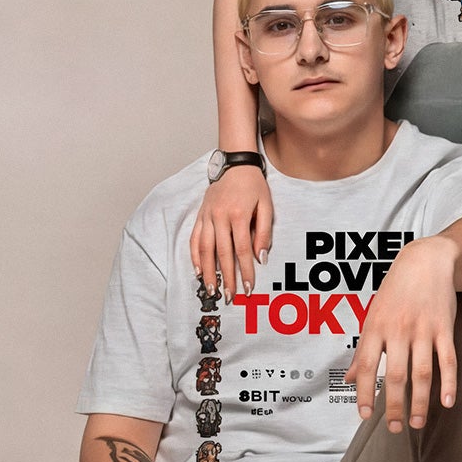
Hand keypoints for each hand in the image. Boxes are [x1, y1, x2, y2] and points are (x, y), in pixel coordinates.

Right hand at [192, 163, 274, 296]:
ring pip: (205, 249)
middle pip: (222, 253)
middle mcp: (220, 217)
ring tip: (211, 289)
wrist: (235, 164)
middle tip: (229, 297)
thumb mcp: (266, 205)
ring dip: (207, 271)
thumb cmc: (254, 186)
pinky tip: (198, 270)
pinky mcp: (200, 215)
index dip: (245, 271)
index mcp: (238, 215)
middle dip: (226, 278)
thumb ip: (264, 232)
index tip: (248, 288)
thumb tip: (261, 257)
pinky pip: (195, 238)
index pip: (242, 250)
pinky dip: (194, 256)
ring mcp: (207, 216)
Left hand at [348, 235, 458, 433]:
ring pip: (422, 372)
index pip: (366, 366)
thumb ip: (363, 351)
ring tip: (417, 422)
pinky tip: (447, 402)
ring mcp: (423, 329)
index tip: (365, 416)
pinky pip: (448, 359)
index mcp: (375, 327)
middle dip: (394, 405)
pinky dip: (449, 382)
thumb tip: (348, 379)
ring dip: (420, 401)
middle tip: (395, 428)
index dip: (364, 393)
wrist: (425, 261)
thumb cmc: (395, 292)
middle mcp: (398, 330)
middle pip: (395, 375)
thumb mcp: (373, 316)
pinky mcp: (444, 328)